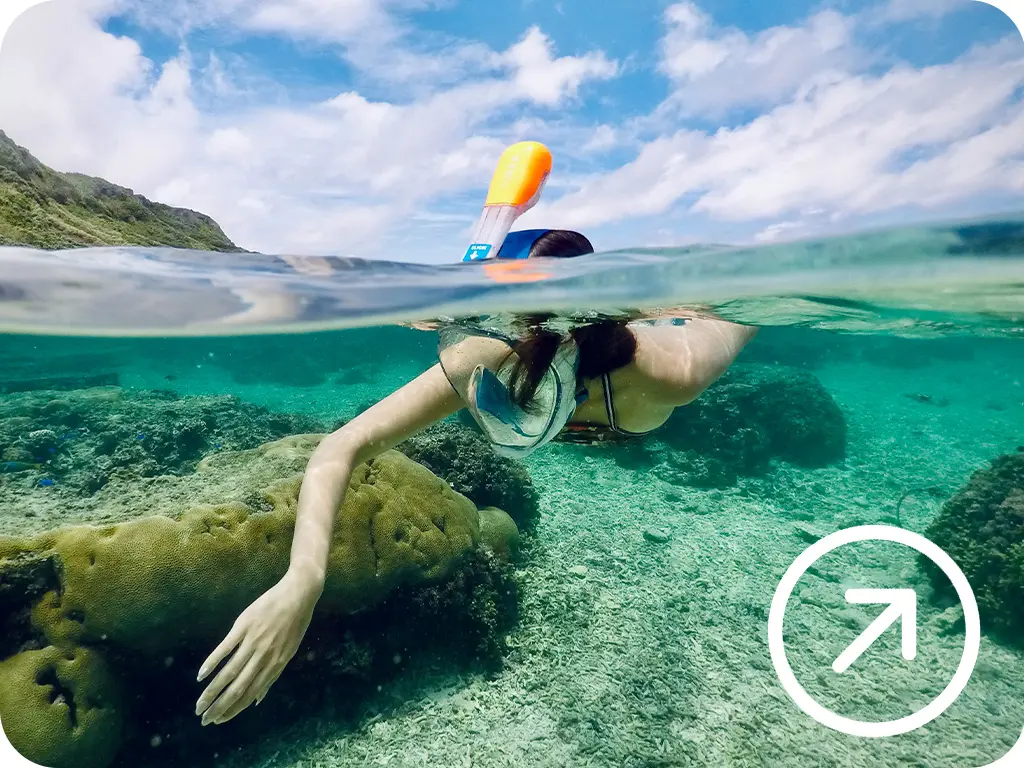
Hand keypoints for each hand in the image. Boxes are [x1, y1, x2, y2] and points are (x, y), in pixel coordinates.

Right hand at [195, 569, 320, 724]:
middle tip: (204, 720)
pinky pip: (225, 648)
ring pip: (229, 672)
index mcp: (276, 665)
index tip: (219, 720)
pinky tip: (201, 676)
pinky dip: (212, 663)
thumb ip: (272, 676)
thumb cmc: (295, 623)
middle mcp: (264, 657)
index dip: (234, 709)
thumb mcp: (289, 652)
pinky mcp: (244, 626)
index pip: (251, 694)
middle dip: (220, 707)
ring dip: (212, 691)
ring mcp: (253, 641)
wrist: (298, 593)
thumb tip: (258, 700)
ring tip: (199, 704)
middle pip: (238, 688)